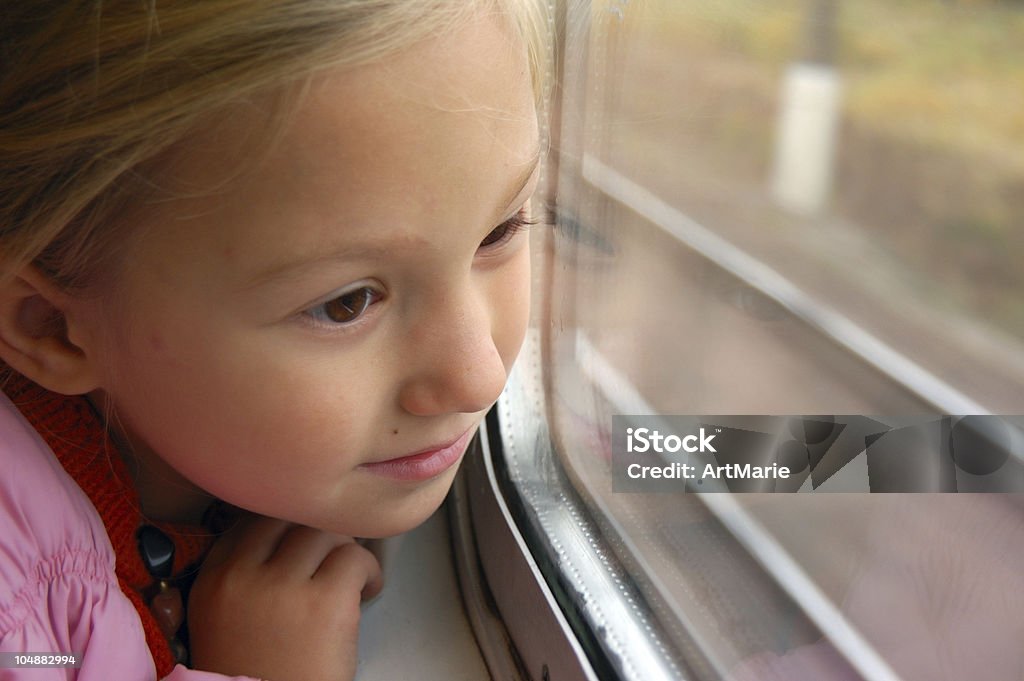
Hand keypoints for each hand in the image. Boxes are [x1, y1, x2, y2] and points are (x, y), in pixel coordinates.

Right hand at [187, 515, 382, 680]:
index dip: (283, 531)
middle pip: (289, 519)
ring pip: (324, 532)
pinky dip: (369, 571)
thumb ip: (241, 581)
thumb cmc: (256, 676)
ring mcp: (284, 586)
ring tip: (352, 577)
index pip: (249, 523)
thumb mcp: (223, 623)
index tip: (302, 547)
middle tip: (333, 558)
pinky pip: (355, 558)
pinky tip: (368, 592)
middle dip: (316, 534)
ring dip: (345, 549)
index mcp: (212, 582)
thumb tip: (287, 542)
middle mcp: (243, 576)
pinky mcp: (325, 601)